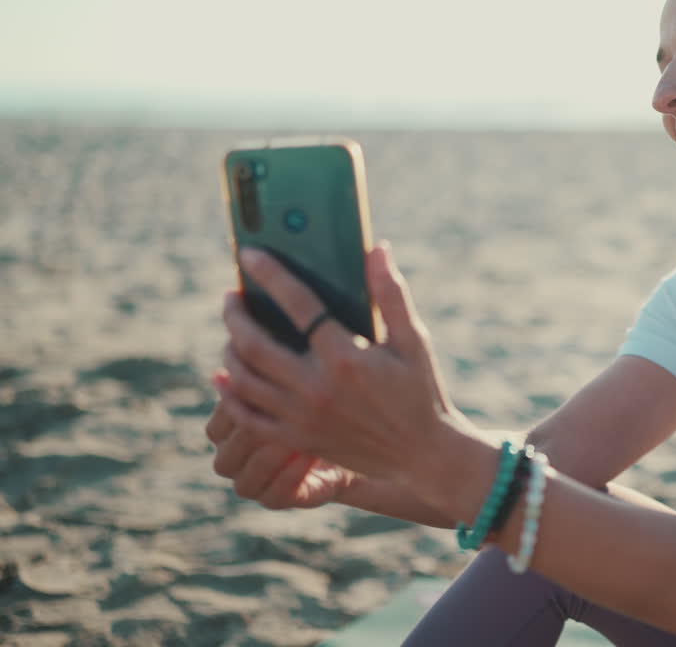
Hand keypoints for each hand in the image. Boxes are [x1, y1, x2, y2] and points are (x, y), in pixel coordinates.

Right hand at [205, 390, 353, 508]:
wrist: (346, 438)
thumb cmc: (312, 403)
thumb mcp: (289, 385)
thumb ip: (261, 376)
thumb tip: (226, 369)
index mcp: (226, 433)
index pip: (216, 428)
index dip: (236, 413)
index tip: (264, 393)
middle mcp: (233, 463)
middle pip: (225, 458)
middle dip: (252, 437)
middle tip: (280, 416)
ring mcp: (253, 485)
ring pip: (245, 481)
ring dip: (271, 458)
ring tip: (297, 435)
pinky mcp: (277, 500)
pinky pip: (275, 495)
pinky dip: (291, 475)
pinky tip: (310, 452)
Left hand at [216, 242, 477, 495]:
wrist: (423, 454)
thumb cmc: (420, 390)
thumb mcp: (414, 340)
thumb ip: (391, 294)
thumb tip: (378, 248)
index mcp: (346, 357)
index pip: (298, 305)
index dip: (271, 275)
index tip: (250, 255)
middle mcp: (317, 388)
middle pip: (255, 344)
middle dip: (236, 315)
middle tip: (231, 297)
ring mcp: (303, 417)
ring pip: (244, 379)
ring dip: (229, 350)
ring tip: (232, 332)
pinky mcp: (297, 439)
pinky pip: (247, 417)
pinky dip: (229, 395)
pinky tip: (224, 376)